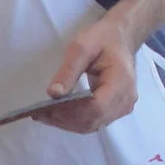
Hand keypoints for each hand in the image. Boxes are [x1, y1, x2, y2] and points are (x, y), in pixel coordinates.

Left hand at [40, 14, 139, 133]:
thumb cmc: (102, 39)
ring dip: (67, 123)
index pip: (96, 107)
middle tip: (38, 114)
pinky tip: (57, 114)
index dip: (70, 112)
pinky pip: (94, 122)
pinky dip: (75, 121)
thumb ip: (68, 71)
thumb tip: (53, 94)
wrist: (120, 39)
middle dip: (64, 120)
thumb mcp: (81, 47)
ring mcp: (123, 107)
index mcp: (121, 81)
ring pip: (92, 125)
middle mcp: (126, 99)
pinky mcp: (117, 111)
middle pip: (93, 120)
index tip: (46, 109)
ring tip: (44, 115)